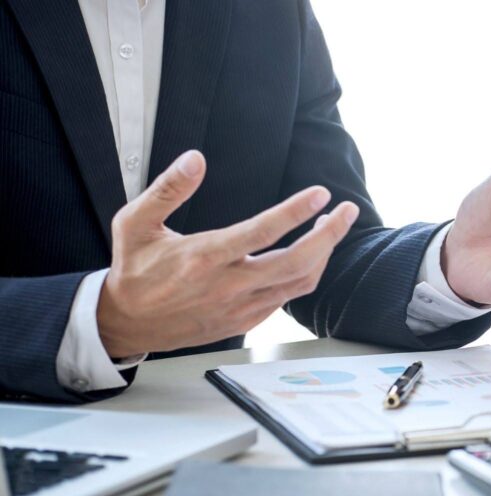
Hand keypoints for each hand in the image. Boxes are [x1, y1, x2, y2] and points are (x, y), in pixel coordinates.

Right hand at [98, 150, 359, 357]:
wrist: (126, 323)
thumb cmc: (133, 270)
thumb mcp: (134, 222)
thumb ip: (167, 189)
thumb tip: (196, 158)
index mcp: (203, 258)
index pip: (262, 233)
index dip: (295, 212)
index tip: (320, 194)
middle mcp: (227, 285)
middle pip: (297, 263)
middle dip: (329, 235)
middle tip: (347, 211)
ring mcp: (240, 307)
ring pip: (299, 283)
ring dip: (323, 254)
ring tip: (330, 228)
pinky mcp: (244, 321)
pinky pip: (286, 298)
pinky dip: (304, 275)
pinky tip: (308, 255)